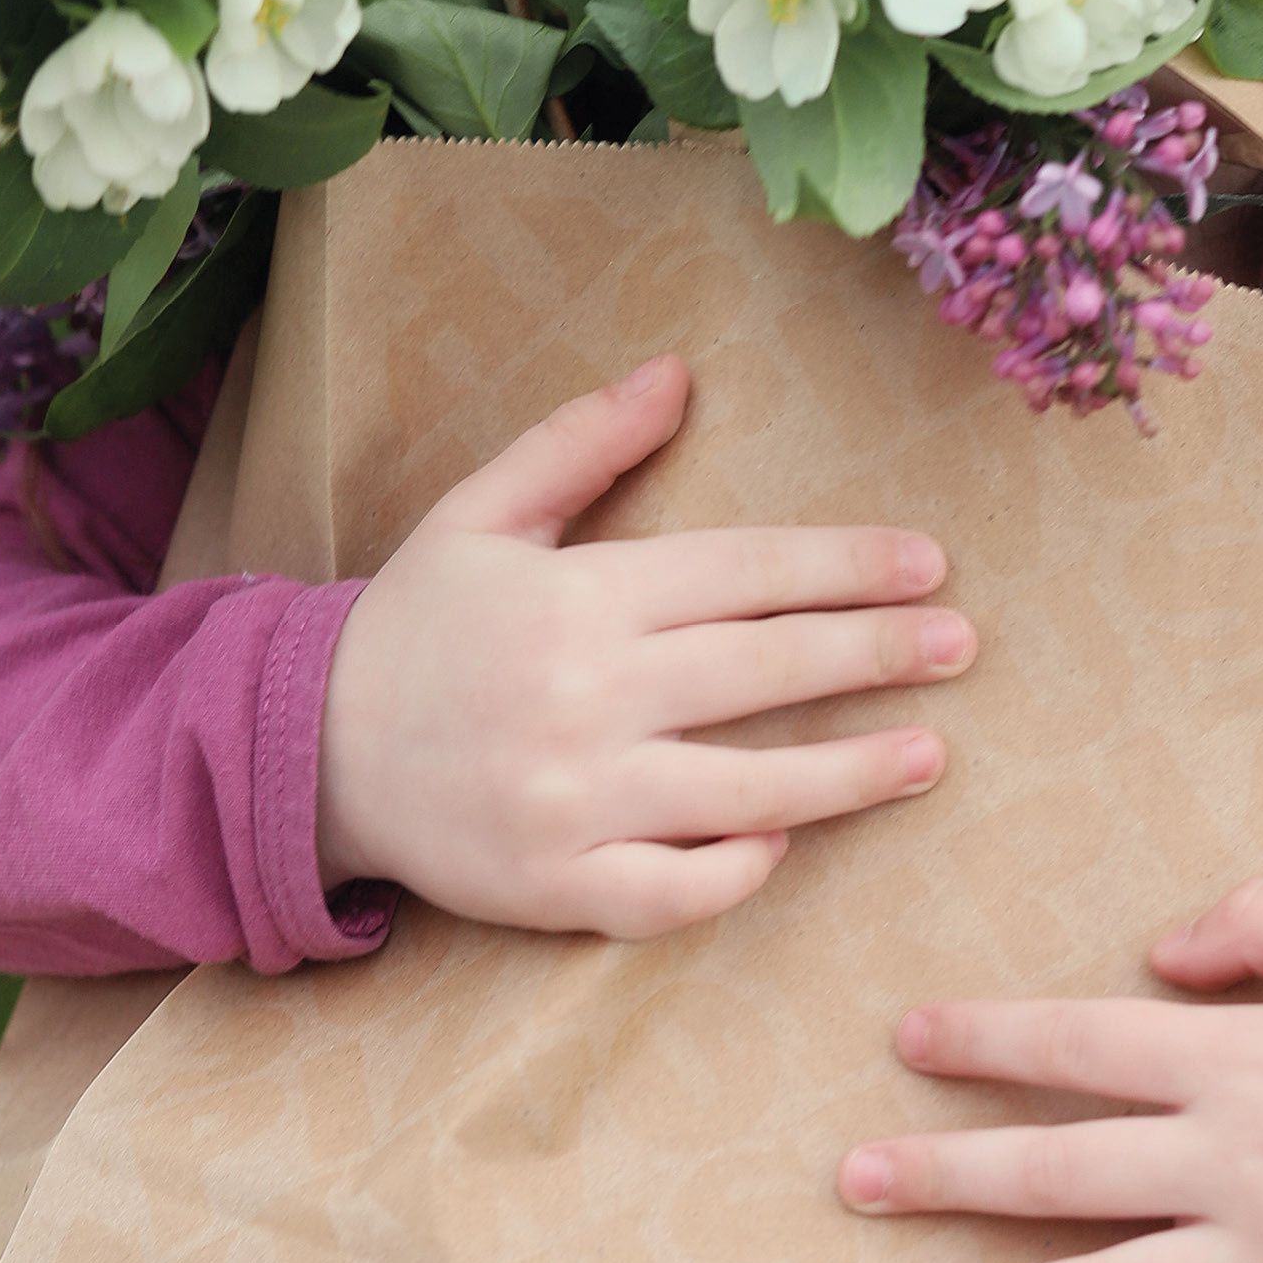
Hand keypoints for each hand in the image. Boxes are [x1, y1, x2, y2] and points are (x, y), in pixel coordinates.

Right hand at [315, 353, 969, 937]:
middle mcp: (584, 696)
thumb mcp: (483, 514)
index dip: (844, 565)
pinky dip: (736, 872)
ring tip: (928, 754)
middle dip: (875, 654)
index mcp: (579, 597)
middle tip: (961, 644)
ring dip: (848, 773)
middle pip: (764, 670)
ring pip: (743, 790)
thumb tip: (678, 371)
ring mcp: (573, 799)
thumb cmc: (416, 625)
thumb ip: (582, 444)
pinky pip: (673, 891)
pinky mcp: (556, 884)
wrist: (302, 750)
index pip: (744, 571)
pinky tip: (790, 845)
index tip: (926, 564)